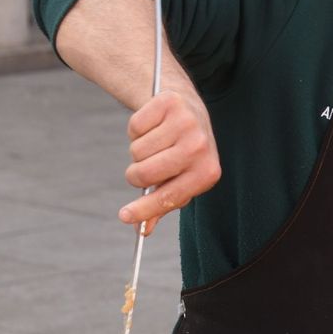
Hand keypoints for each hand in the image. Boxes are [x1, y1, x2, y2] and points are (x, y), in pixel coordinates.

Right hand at [119, 88, 220, 232]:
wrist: (188, 110)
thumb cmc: (183, 153)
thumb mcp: (179, 179)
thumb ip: (161, 203)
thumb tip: (142, 230)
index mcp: (207, 173)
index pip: (170, 197)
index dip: (145, 210)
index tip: (124, 216)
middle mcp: (200, 148)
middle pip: (145, 173)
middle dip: (135, 175)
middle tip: (142, 167)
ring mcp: (186, 124)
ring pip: (136, 151)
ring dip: (138, 150)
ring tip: (156, 142)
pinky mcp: (169, 103)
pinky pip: (134, 126)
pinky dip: (136, 129)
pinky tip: (153, 125)